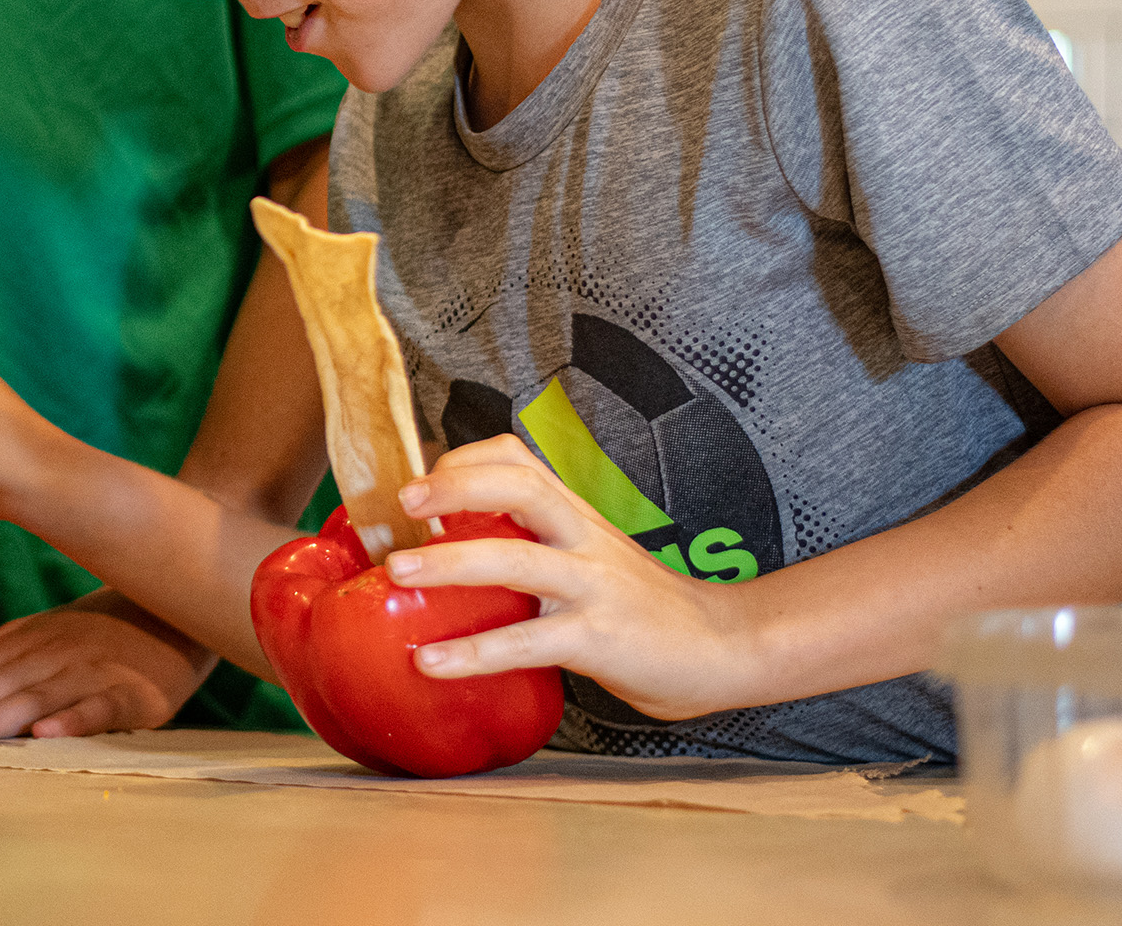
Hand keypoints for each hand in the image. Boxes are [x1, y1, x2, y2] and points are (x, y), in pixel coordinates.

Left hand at [0, 591, 217, 741]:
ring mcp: (85, 669)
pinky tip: (48, 732)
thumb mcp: (34, 643)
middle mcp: (42, 654)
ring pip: (31, 695)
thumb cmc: (96, 636)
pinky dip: (73, 718)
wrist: (175, 609)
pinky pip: (98, 706)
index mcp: (14, 645)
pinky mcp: (130, 690)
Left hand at [381, 435, 755, 722]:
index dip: (463, 461)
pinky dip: (474, 652)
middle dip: (454, 486)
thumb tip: (461, 552)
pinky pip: (528, 640)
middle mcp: (584, 537)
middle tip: (402, 505)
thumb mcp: (593, 558)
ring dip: (450, 562)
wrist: (724, 646)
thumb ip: (541, 546)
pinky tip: (432, 662)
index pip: (516, 459)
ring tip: (397, 573)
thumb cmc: (645, 606)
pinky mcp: (597, 638)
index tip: (420, 485)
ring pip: (516, 557)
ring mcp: (592, 585)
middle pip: (518, 485)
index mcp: (577, 515)